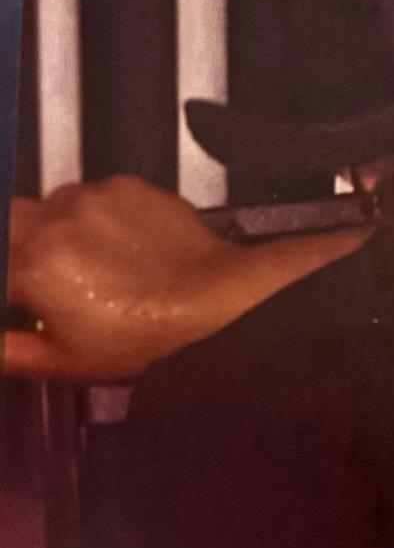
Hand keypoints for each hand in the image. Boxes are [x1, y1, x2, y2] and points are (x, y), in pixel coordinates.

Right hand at [4, 176, 365, 381]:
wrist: (219, 305)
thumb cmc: (149, 339)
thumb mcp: (68, 361)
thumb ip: (11, 352)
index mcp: (32, 265)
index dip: (10, 283)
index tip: (21, 294)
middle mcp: (55, 220)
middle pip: (8, 220)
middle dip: (17, 245)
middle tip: (45, 276)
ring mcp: (91, 198)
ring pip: (50, 204)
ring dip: (57, 228)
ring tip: (90, 264)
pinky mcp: (126, 186)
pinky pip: (94, 195)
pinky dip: (98, 216)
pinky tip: (121, 246)